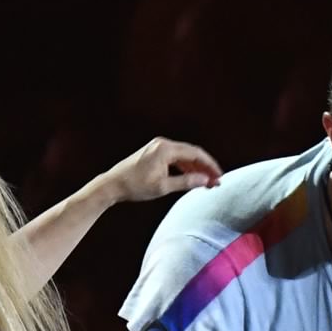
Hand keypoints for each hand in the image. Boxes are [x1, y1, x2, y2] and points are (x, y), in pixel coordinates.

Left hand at [104, 138, 221, 204]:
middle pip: (191, 153)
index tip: (219, 176)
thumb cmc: (135, 186)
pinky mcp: (153, 153)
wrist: (112, 185)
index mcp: (166, 149)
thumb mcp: (163, 187)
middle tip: (215, 181)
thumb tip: (205, 180)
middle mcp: (162, 144)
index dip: (210, 165)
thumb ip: (186, 182)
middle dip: (204, 167)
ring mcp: (157, 147)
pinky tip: (191, 178)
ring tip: (206, 182)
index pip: (195, 153)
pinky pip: (174, 158)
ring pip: (183, 156)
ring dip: (195, 168)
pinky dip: (184, 168)